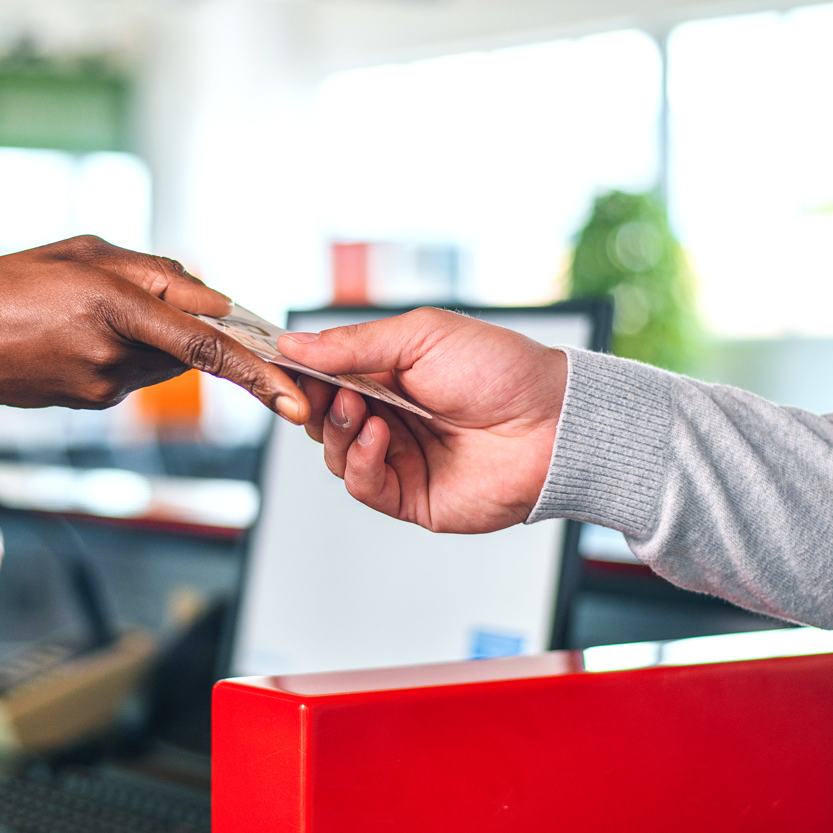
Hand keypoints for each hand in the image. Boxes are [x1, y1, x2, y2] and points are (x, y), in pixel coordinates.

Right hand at [0, 235, 307, 424]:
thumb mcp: (79, 252)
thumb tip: (209, 299)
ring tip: (88, 311)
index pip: (204, 346)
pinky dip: (127, 353)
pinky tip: (76, 335)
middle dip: (191, 327)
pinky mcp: (92, 403)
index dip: (256, 372)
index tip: (295, 401)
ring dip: (154, 338)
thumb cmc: (3, 286)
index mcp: (110, 306)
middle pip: (189, 349)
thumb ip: (152, 271)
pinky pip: (134, 374)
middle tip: (142, 298)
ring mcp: (102, 387)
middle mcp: (112, 355)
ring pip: (164, 363)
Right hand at [277, 308, 567, 533]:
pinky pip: (362, 485)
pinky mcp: (412, 496)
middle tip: (315, 387)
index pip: (326, 375)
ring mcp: (400, 458)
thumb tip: (294, 344)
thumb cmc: (502, 371)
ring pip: (333, 452)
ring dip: (336, 428)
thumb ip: (353, 344)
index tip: (278, 362)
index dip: (300, 371)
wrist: (553, 423)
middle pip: (321, 416)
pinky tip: (377, 436)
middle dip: (312, 401)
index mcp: (391, 375)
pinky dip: (358, 460)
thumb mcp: (421, 336)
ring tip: (359, 408)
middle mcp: (391, 417)